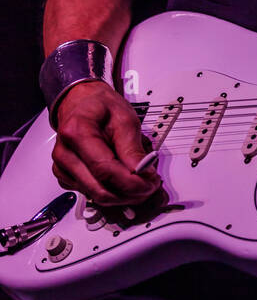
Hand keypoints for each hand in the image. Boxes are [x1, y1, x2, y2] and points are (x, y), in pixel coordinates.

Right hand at [52, 81, 165, 209]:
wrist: (81, 103)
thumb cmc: (100, 106)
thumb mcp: (125, 118)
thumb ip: (133, 147)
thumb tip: (143, 173)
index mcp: (77, 133)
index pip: (105, 170)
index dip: (131, 182)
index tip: (150, 183)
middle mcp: (65, 154)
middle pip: (99, 189)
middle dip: (129, 194)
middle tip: (150, 186)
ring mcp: (62, 168)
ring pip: (96, 196)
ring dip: (122, 195)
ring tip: (140, 182)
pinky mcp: (66, 177)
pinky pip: (91, 193)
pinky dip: (111, 192)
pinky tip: (124, 181)